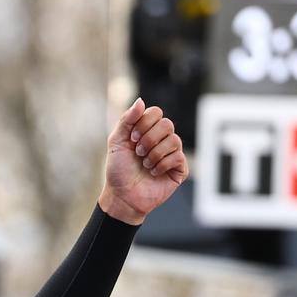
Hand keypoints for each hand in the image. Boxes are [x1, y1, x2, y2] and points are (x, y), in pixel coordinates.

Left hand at [98, 99, 186, 224]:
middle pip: (167, 124)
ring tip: (145, 164)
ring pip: (174, 139)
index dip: (144, 123)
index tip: (132, 139)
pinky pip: (178, 156)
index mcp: (147, 131)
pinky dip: (162, 164)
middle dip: (149, 139)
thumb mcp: (116, 142)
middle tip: (138, 152)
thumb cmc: (118, 170)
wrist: (122, 196)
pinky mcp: (179, 168)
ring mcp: (172, 153)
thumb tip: (140, 101)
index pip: (156, 113)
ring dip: (154, 153)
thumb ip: (127, 120)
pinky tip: (153, 172)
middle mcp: (161, 139)